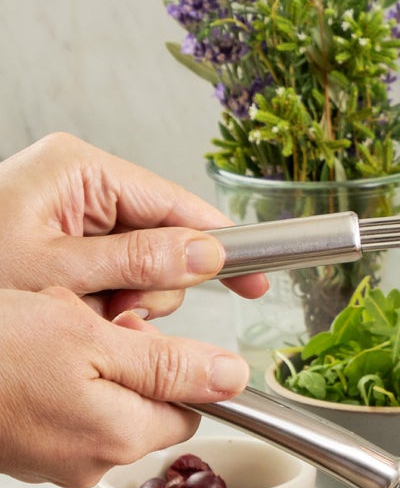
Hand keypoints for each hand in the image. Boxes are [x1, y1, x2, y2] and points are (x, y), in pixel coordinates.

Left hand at [0, 133, 267, 319]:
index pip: (176, 202)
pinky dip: (105, 305)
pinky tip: (83, 316)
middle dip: (150, 286)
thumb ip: (136, 261)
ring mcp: (72, 215)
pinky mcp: (62, 243)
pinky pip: (113, 276)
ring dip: (125, 302)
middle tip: (116, 312)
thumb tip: (207, 255)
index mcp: (80, 171)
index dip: (219, 244)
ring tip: (88, 316)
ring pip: (142, 265)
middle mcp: (80, 187)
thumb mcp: (55, 272)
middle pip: (163, 238)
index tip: (255, 279)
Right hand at [0, 291, 252, 487]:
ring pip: (103, 405)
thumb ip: (170, 364)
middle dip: (127, 361)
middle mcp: (89, 462)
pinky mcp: (23, 451)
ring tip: (46, 338)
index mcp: (118, 437)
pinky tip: (26, 357)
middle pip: (146, 407)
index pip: (188, 409)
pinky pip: (63, 412)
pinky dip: (54, 381)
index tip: (134, 335)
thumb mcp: (91, 338)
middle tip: (83, 328)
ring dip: (87, 367)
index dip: (171, 364)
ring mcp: (52, 463)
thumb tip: (233, 379)